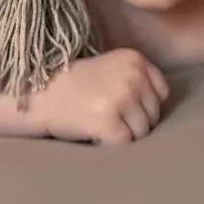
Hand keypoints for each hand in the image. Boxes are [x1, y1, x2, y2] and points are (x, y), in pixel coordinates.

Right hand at [35, 48, 169, 144]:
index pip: (161, 93)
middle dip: (135, 122)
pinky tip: (95, 132)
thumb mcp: (112, 68)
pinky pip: (125, 143)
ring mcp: (122, 98)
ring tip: (101, 124)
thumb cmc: (76, 83)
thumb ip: (137, 80)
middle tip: (109, 117)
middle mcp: (133, 76)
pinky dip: (111, 143)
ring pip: (142, 132)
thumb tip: (159, 109)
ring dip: (124, 134)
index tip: (125, 107)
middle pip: (153, 115)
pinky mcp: (110, 121)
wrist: (42, 92)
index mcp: (136, 60)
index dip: (145, 105)